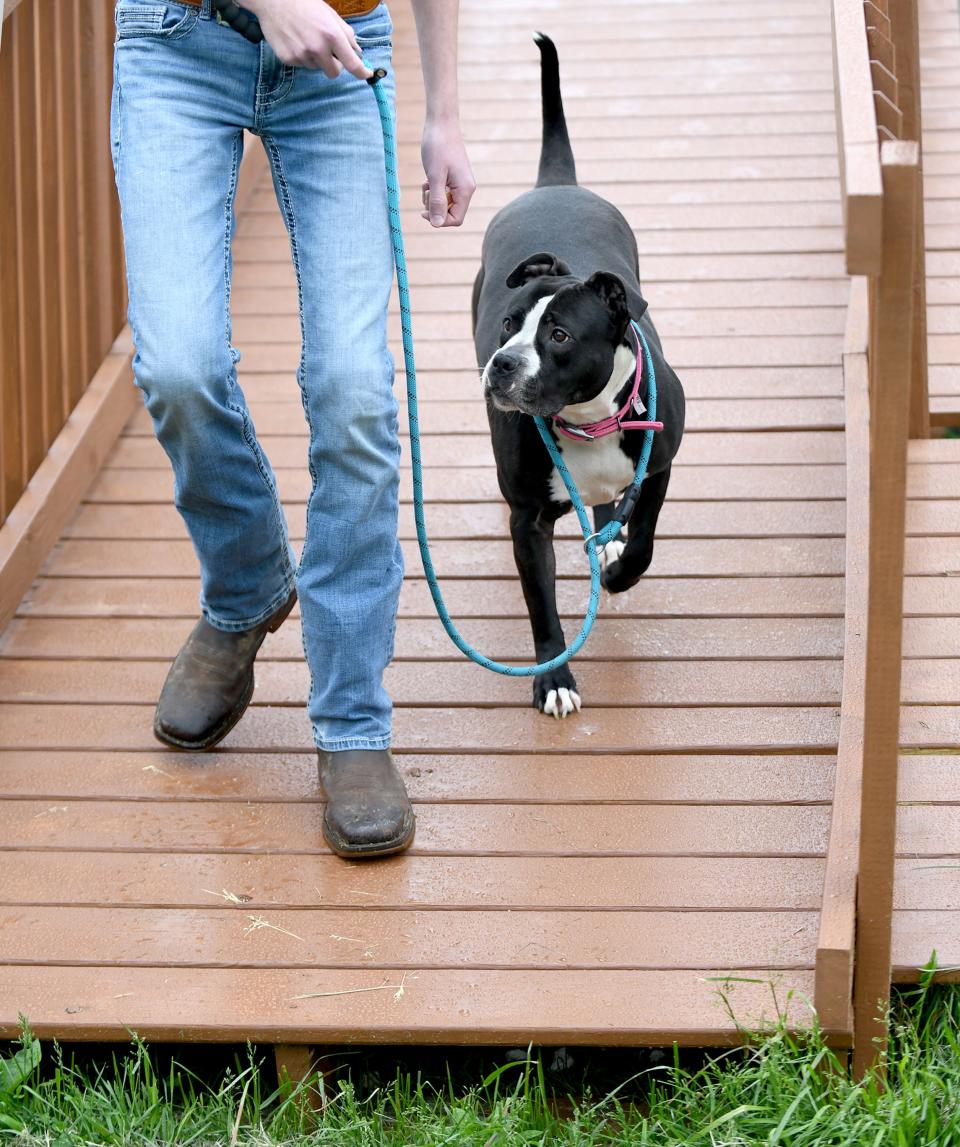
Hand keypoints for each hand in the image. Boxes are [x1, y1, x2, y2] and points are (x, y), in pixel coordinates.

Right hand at [244, 0, 372, 77]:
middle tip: (326, 50)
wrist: (273, 1)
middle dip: (334, 64)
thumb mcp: (330, 14)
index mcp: (332, 35)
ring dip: (316, 59)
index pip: (352, 64)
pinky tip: (295, 40)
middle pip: (334, 72)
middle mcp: (318, 48)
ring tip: (306, 38)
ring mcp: (302, 55)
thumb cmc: (304, 4)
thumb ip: (346, 34)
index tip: (367, 75)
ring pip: (316, 68)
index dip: (362, 72)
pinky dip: (302, 57)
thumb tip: (358, 52)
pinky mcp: (288, 59)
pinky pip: (302, 65)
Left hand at [420, 118, 475, 226]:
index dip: (440, 220)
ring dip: (432, 198)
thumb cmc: (438, 147)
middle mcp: (466, 189)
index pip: (456, 219)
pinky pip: (443, 193)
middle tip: (425, 191)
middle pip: (450, 213)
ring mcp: (460, 183)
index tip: (423, 212)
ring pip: (445, 203)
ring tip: (426, 182)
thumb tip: (437, 224)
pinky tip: (428, 178)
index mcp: (466, 190)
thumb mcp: (435, 177)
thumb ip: (437, 201)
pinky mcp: (453, 178)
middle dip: (435, 207)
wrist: (441, 123)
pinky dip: (433, 190)